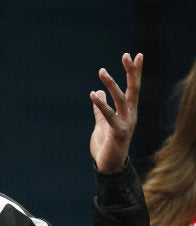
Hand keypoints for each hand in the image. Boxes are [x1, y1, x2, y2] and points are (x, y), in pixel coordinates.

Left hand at [89, 53, 142, 172]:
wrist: (108, 166)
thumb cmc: (107, 145)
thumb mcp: (102, 123)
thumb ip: (100, 109)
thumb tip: (97, 92)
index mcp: (128, 111)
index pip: (134, 87)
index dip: (135, 71)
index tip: (136, 54)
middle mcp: (131, 115)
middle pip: (133, 89)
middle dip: (131, 72)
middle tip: (127, 55)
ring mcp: (126, 123)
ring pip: (121, 99)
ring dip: (112, 84)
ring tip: (102, 71)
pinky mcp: (118, 132)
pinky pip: (109, 116)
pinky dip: (101, 105)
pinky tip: (93, 94)